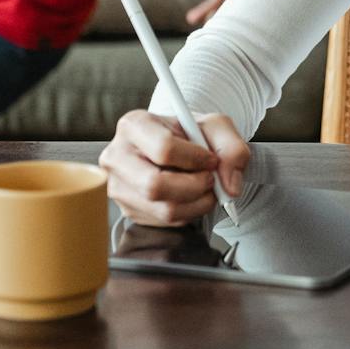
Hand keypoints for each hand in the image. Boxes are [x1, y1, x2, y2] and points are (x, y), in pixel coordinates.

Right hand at [99, 109, 249, 226]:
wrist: (176, 149)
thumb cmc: (190, 134)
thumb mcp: (216, 127)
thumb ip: (232, 148)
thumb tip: (230, 186)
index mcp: (134, 125)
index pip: (164, 148)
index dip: (195, 159)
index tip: (211, 160)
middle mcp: (118, 156)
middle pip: (154, 185)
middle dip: (194, 187)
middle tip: (210, 179)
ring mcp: (119, 187)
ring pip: (162, 209)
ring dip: (196, 203)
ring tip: (205, 188)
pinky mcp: (128, 210)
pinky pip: (164, 222)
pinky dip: (188, 213)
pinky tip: (191, 197)